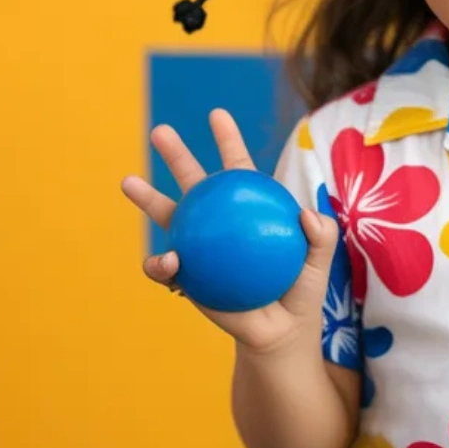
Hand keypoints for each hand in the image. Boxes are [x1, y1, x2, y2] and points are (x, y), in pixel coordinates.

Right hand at [119, 109, 339, 357]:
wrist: (280, 332)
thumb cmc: (301, 292)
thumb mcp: (320, 262)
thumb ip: (320, 235)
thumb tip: (304, 213)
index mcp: (247, 209)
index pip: (237, 168)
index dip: (227, 140)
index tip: (216, 114)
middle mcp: (217, 223)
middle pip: (193, 182)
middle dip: (174, 155)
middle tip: (159, 131)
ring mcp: (197, 248)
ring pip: (168, 216)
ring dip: (146, 198)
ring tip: (128, 181)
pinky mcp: (185, 277)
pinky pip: (166, 266)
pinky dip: (161, 261)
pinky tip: (167, 260)